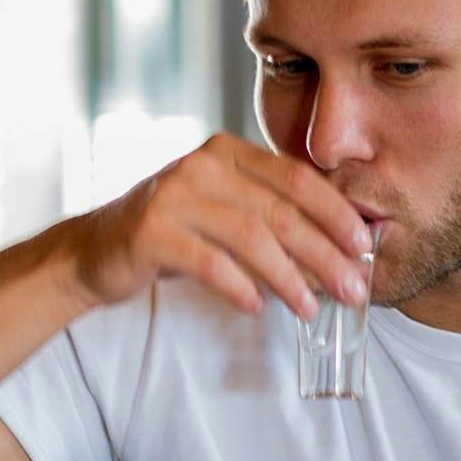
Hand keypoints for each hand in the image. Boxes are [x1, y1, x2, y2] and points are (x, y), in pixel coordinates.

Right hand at [65, 135, 375, 318]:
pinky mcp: (150, 231)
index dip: (336, 213)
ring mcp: (173, 195)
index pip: (296, 178)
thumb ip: (269, 215)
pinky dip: (239, 286)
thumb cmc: (173, 232)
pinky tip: (258, 308)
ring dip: (288, 278)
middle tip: (352, 288)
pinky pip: (209, 262)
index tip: (364, 247)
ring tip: (309, 309)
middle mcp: (202, 165)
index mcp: (228, 152)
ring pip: (249, 238)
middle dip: (323, 253)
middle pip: (280, 211)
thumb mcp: (223, 209)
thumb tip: (339, 252)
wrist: (96, 249)